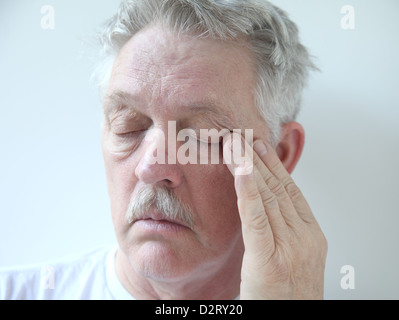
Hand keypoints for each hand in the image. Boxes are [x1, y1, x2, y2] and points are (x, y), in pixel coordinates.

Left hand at [223, 135, 327, 299]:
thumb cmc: (288, 297)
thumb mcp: (294, 259)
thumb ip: (284, 232)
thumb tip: (265, 206)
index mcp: (312, 236)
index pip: (291, 190)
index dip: (274, 165)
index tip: (259, 145)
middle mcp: (305, 238)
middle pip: (278, 188)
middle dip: (258, 159)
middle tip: (242, 134)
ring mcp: (291, 249)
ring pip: (267, 198)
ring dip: (248, 167)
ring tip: (234, 144)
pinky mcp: (270, 261)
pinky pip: (257, 219)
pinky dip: (248, 192)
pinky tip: (241, 170)